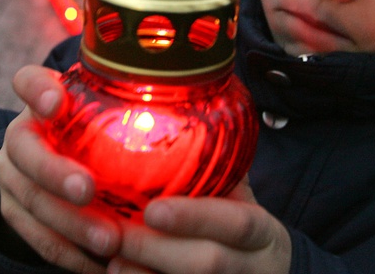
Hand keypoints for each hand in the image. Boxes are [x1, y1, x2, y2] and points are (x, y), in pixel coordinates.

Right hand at [0, 65, 121, 272]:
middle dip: (55, 172)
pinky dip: (70, 253)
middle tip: (88, 191)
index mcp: (40, 102)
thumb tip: (194, 91)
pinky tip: (103, 264)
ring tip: (109, 241)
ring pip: (32, 201)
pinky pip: (38, 238)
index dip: (37, 90)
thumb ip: (126, 101)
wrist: (51, 164)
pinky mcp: (14, 212)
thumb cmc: (96, 132)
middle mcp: (20, 136)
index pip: (28, 82)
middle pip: (26, 151)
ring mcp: (12, 177)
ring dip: (70, 223)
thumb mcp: (106, 111)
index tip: (55, 103)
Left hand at [106, 177, 291, 273]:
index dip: (195, 217)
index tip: (153, 209)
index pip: (237, 223)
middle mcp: (252, 266)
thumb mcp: (243, 200)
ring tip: (111, 259)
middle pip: (208, 263)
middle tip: (114, 233)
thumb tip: (188, 116)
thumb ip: (220, 171)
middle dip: (156, 249)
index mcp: (262, 232)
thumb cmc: (244, 228)